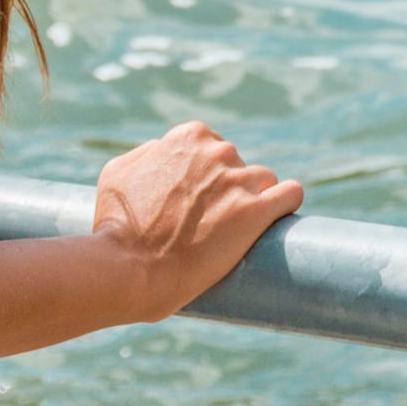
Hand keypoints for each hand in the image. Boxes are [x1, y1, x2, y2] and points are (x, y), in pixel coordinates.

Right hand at [91, 120, 303, 316]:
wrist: (127, 268)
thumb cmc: (116, 226)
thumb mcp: (118, 172)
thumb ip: (147, 154)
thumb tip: (162, 150)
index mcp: (189, 137)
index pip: (215, 149)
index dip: (208, 178)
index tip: (200, 203)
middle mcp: (218, 151)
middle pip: (239, 166)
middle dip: (229, 191)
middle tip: (211, 225)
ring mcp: (239, 180)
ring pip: (264, 181)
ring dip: (254, 202)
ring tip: (234, 234)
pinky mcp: (255, 212)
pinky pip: (290, 195)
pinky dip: (286, 206)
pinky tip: (277, 222)